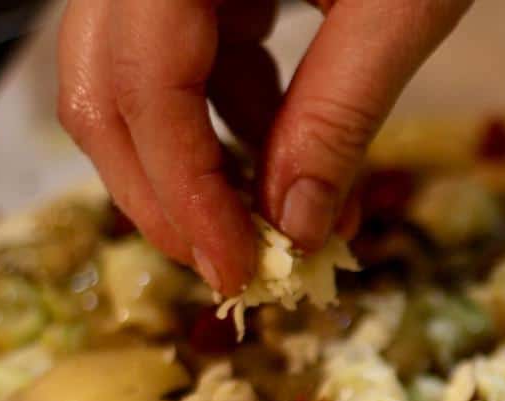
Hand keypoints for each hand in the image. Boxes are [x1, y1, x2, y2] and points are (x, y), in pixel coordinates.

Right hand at [57, 0, 469, 293]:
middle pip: (104, 86)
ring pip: (134, 82)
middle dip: (165, 191)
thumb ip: (342, 113)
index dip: (181, 190)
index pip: (143, 80)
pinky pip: (186, 60)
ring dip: (201, 166)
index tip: (234, 270)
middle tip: (234, 266)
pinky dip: (233, 124)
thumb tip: (295, 225)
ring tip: (285, 224)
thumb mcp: (399, 4)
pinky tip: (293, 163)